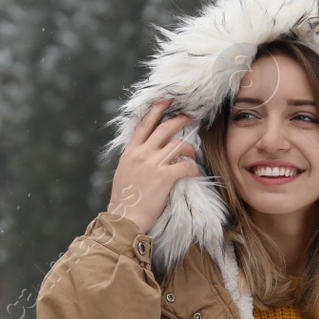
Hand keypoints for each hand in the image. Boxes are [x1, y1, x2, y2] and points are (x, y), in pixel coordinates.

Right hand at [108, 99, 201, 232]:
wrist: (124, 218)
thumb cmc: (124, 199)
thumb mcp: (124, 171)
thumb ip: (135, 158)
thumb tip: (144, 150)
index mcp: (131, 151)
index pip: (145, 124)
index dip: (158, 109)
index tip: (169, 100)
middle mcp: (141, 154)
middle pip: (165, 128)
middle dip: (181, 120)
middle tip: (191, 118)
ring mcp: (152, 164)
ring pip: (178, 145)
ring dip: (189, 148)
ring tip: (192, 155)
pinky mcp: (164, 177)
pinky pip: (184, 165)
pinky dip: (192, 168)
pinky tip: (194, 173)